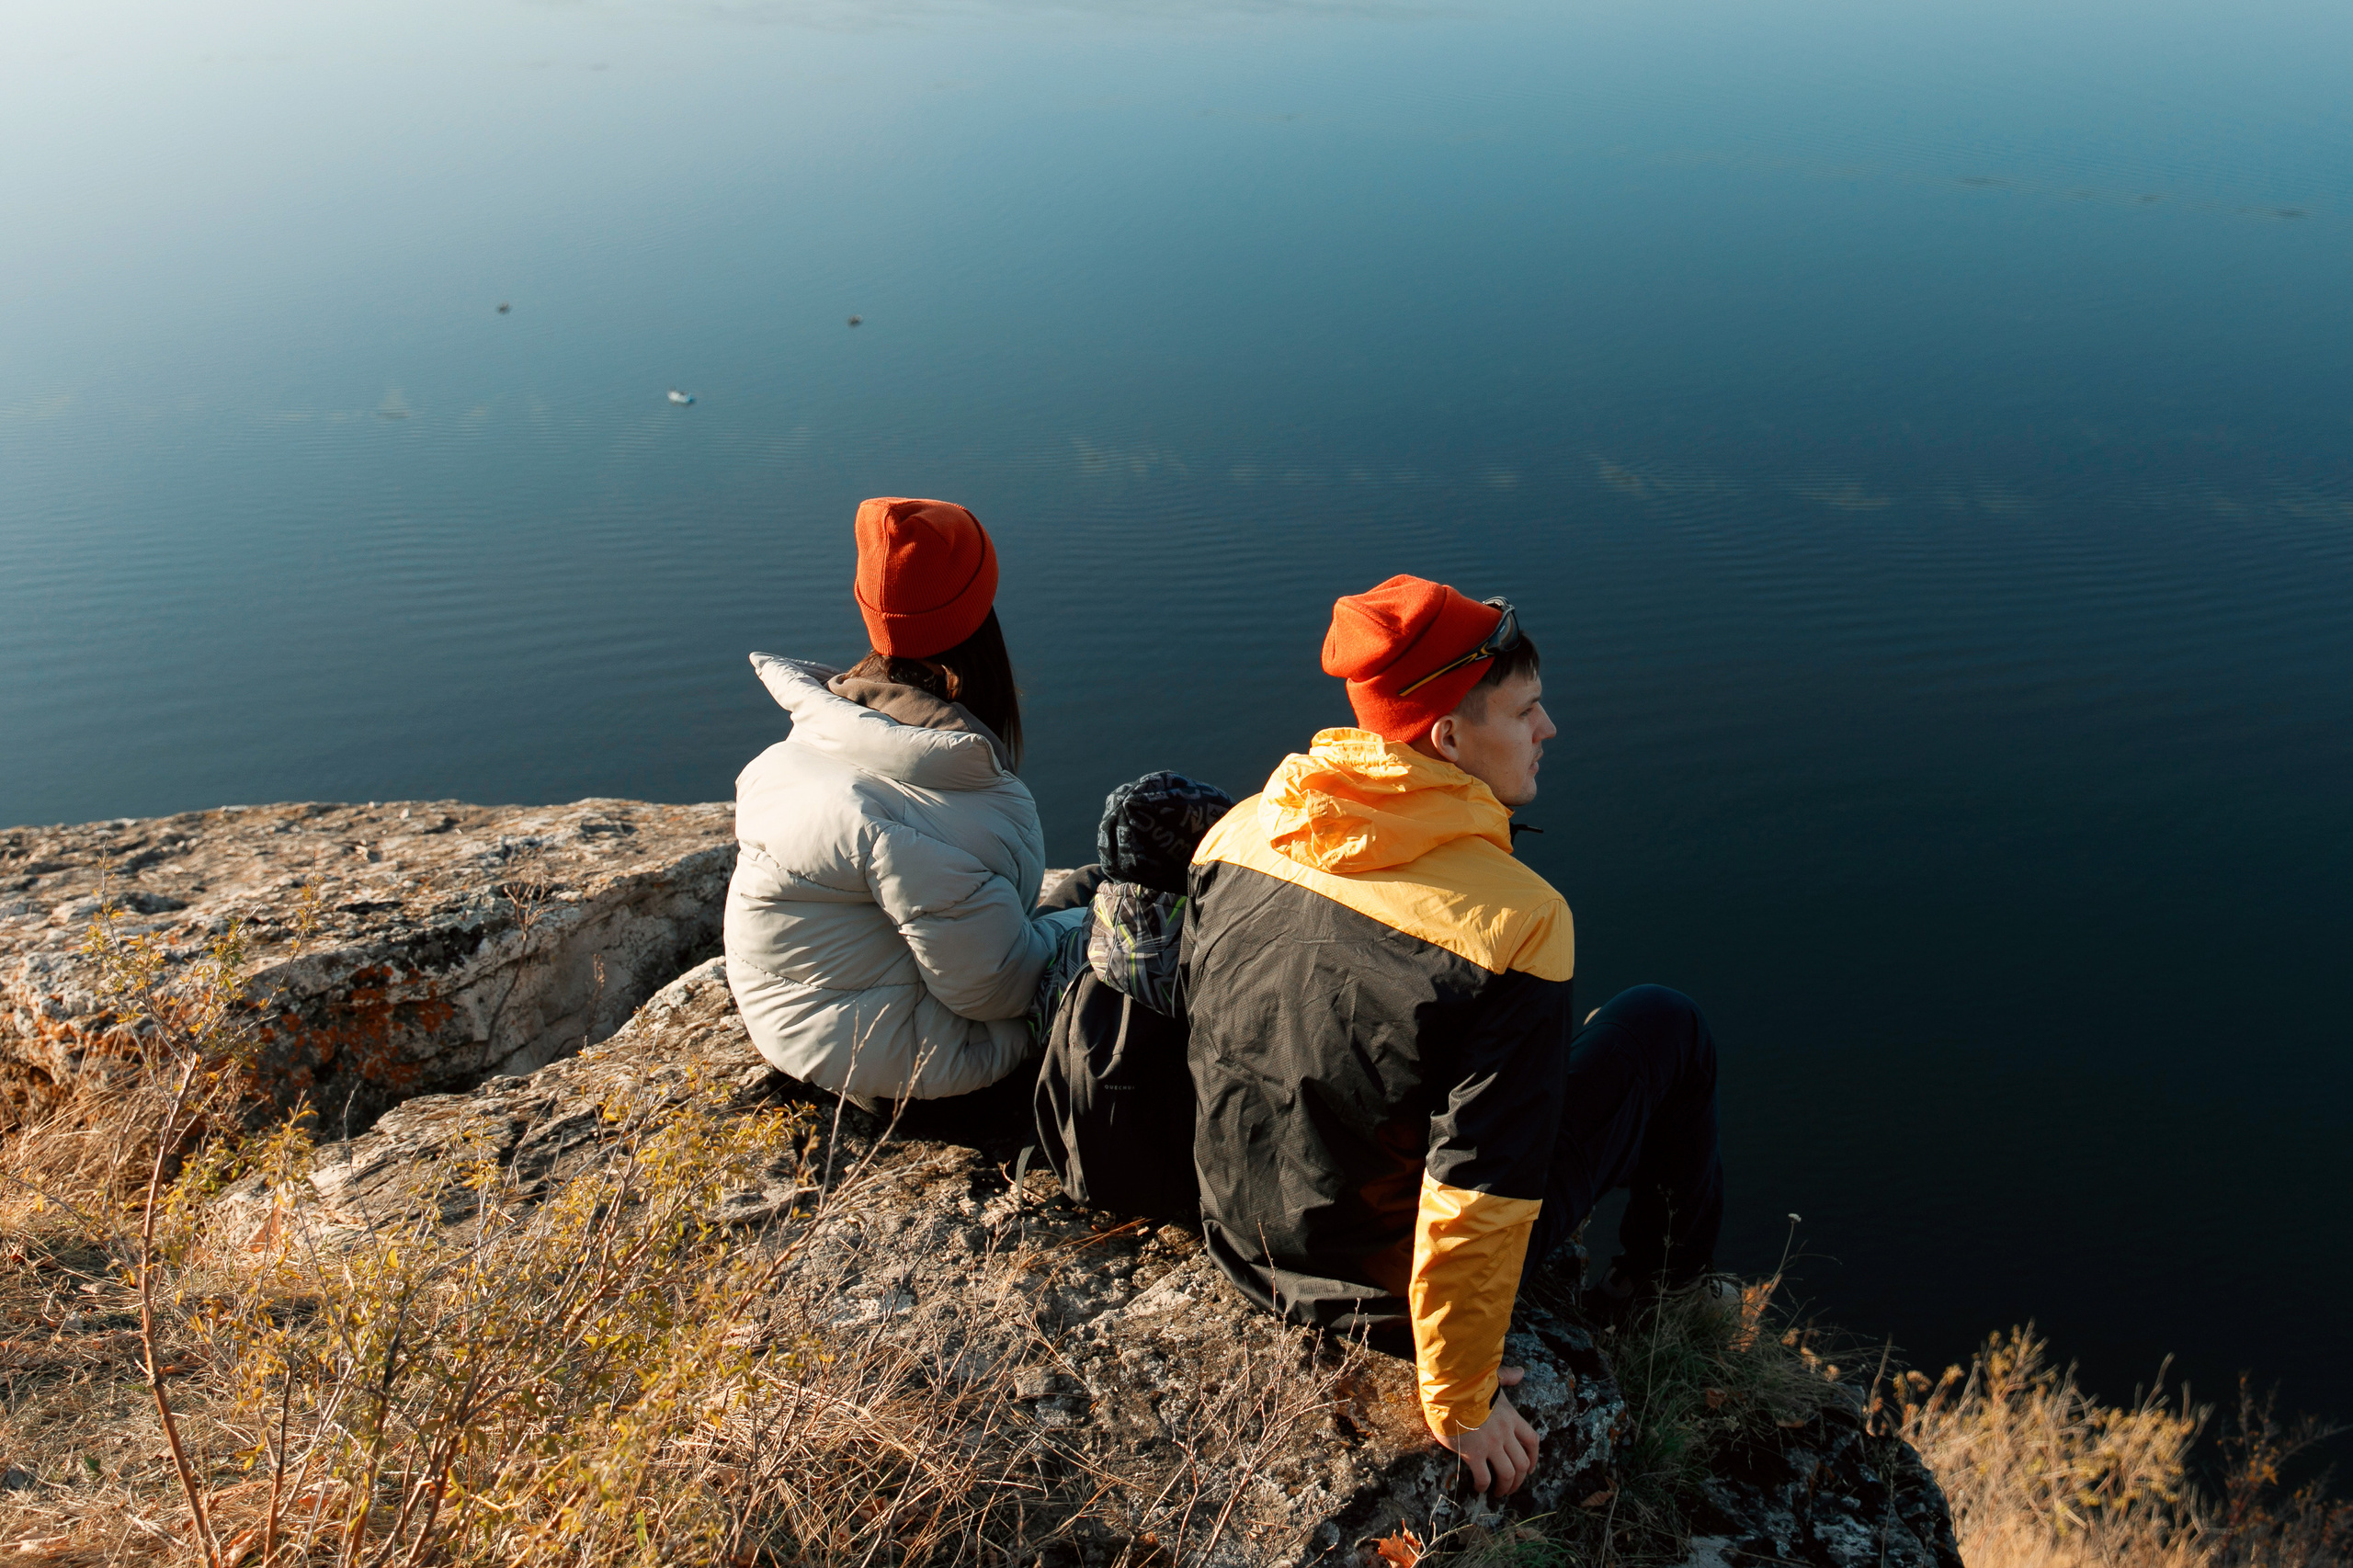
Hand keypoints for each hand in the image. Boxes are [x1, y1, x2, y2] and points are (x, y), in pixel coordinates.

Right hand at [1433, 1366, 1542, 1495]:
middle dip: (1519, 1479)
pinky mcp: (1474, 1453)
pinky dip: (1484, 1485)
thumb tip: (1520, 1372)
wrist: (1450, 1389)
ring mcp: (1491, 1444)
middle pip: (1522, 1463)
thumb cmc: (1469, 1382)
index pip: (1532, 1440)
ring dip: (1505, 1487)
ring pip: (1508, 1473)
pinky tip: (1479, 1487)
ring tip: (1497, 1492)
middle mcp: (1505, 1433)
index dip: (1534, 1457)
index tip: (1530, 1468)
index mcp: (1512, 1417)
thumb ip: (1507, 1377)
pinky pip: (1484, 1476)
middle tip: (1510, 1487)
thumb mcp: (1492, 1378)